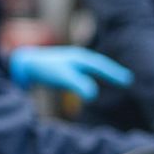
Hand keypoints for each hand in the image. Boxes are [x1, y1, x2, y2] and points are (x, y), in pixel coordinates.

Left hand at [8, 46, 132, 99]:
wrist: (25, 63)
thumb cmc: (45, 69)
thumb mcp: (63, 78)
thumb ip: (79, 85)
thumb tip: (94, 96)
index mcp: (80, 58)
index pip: (101, 67)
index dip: (114, 74)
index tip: (128, 81)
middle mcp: (77, 57)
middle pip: (99, 64)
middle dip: (112, 72)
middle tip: (127, 80)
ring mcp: (69, 61)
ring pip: (91, 66)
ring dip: (103, 72)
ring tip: (114, 78)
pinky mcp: (62, 67)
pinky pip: (81, 70)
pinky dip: (90, 75)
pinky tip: (89, 80)